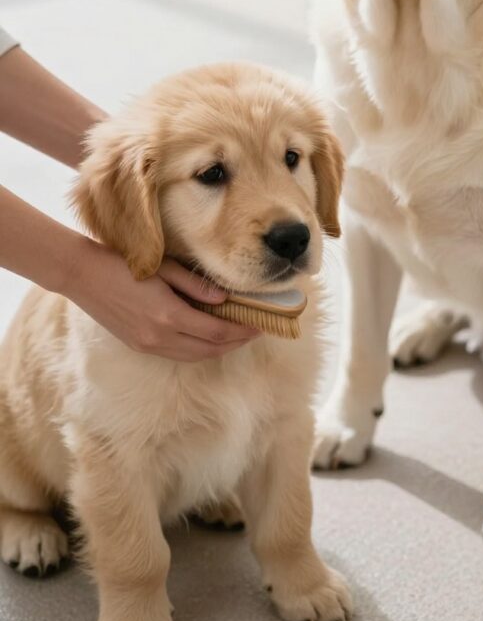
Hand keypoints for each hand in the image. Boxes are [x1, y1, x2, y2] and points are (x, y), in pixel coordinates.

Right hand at [64, 238, 258, 361]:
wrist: (83, 275)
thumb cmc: (124, 264)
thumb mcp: (165, 269)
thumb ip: (196, 286)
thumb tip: (225, 299)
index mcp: (168, 316)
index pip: (217, 332)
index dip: (242, 330)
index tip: (261, 322)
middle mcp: (159, 337)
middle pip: (209, 350)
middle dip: (236, 343)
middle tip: (255, 330)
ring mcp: (147, 344)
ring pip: (194, 356)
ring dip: (218, 349)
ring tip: (236, 335)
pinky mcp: (139, 345)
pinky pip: (177, 354)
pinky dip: (197, 349)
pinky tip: (207, 337)